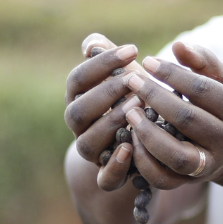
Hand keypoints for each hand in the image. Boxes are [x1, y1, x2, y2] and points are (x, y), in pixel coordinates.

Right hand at [64, 33, 145, 190]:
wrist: (145, 140)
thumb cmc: (135, 98)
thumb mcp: (127, 75)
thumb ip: (110, 57)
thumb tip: (91, 44)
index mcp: (79, 100)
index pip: (77, 80)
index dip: (101, 64)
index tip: (133, 50)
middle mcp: (80, 128)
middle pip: (77, 112)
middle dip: (105, 94)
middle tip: (133, 80)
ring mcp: (93, 153)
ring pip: (87, 144)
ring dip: (111, 124)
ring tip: (138, 106)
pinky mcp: (109, 176)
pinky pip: (104, 179)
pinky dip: (115, 166)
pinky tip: (131, 147)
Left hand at [119, 41, 222, 188]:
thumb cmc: (219, 105)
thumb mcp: (220, 81)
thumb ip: (202, 60)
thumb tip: (179, 46)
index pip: (201, 89)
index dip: (172, 74)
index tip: (146, 61)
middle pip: (187, 119)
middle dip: (155, 98)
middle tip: (131, 81)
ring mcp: (209, 164)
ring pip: (176, 154)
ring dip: (148, 133)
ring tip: (129, 111)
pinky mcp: (191, 181)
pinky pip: (163, 178)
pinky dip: (144, 160)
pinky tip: (131, 137)